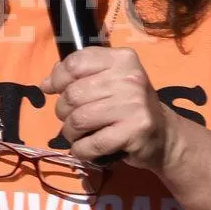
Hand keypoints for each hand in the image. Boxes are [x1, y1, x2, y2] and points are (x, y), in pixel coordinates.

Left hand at [42, 47, 171, 168]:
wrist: (164, 135)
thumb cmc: (128, 106)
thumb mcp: (108, 81)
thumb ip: (78, 76)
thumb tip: (45, 84)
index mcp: (122, 59)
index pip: (76, 63)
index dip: (58, 78)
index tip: (54, 89)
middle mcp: (130, 78)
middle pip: (73, 94)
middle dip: (63, 111)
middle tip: (72, 119)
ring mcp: (133, 105)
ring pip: (78, 120)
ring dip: (70, 133)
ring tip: (78, 135)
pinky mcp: (134, 132)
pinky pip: (91, 144)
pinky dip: (81, 150)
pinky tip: (85, 149)